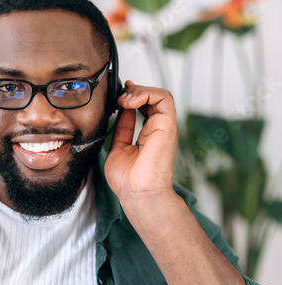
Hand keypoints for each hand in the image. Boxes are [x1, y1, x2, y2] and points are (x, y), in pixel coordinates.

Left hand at [104, 81, 178, 201]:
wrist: (137, 193)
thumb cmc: (127, 180)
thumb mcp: (118, 147)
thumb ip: (123, 128)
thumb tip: (122, 111)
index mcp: (149, 134)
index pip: (146, 106)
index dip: (133, 95)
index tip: (119, 94)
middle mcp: (159, 129)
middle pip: (153, 98)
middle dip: (134, 91)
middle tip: (119, 98)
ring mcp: (164, 127)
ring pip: (160, 94)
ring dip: (139, 91)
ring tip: (124, 100)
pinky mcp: (167, 126)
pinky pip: (164, 98)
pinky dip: (146, 93)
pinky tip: (130, 102)